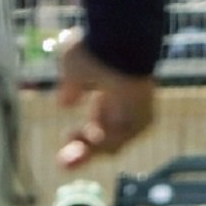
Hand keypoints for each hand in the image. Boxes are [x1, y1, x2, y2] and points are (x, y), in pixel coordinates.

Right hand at [55, 32, 157, 168]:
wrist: (116, 42)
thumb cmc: (94, 49)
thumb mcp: (74, 69)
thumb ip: (71, 87)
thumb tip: (64, 103)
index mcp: (113, 94)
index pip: (100, 124)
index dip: (82, 136)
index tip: (66, 138)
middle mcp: (128, 108)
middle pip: (107, 139)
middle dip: (83, 151)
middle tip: (62, 163)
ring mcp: (138, 116)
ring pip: (112, 143)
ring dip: (89, 151)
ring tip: (67, 157)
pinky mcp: (143, 120)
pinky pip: (119, 139)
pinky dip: (100, 143)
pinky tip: (83, 143)